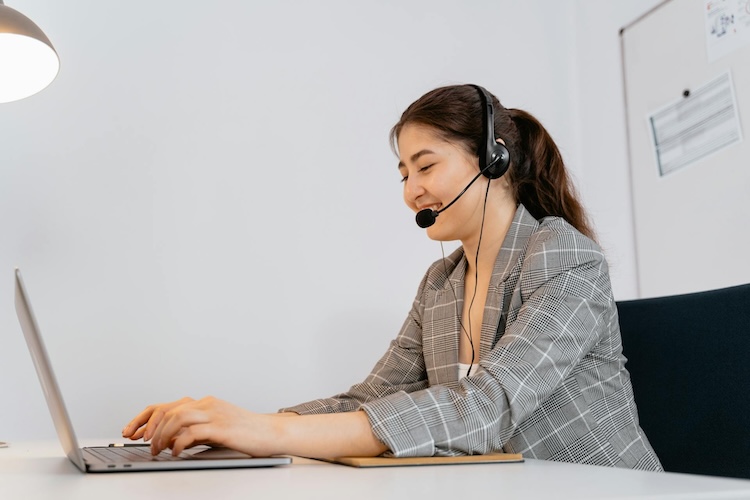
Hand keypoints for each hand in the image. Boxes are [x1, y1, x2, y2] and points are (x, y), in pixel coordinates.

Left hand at [122, 396, 275, 456]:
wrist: (270, 433)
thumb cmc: (244, 432)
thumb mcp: (214, 429)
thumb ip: (194, 431)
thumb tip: (169, 441)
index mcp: (204, 403)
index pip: (166, 405)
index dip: (144, 418)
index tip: (131, 432)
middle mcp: (207, 404)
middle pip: (167, 410)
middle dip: (149, 428)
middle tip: (143, 444)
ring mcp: (215, 414)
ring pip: (177, 417)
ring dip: (162, 436)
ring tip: (158, 450)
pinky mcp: (222, 427)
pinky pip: (192, 432)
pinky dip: (179, 443)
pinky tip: (176, 452)